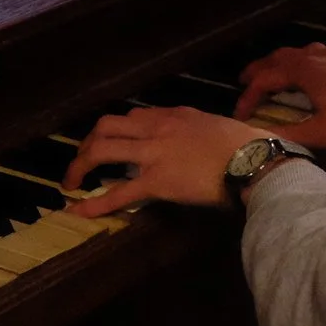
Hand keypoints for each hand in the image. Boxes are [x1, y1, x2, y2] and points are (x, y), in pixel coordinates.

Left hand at [62, 107, 268, 218]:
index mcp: (174, 115)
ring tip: (71, 182)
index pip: (135, 116)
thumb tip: (206, 138)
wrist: (255, 160)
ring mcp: (154, 153)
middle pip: (107, 125)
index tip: (111, 143)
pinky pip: (118, 192)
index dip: (117, 131)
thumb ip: (203, 130)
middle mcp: (158, 128)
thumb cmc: (248, 145)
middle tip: (82, 161)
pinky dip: (94, 203)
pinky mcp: (156, 181)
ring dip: (80, 165)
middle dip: (88, 143)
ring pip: (103, 150)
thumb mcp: (219, 126)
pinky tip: (78, 211)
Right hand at [232, 44, 325, 150]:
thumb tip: (261, 138)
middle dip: (259, 71)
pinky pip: (313, 54)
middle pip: (278, 57)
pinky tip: (305, 75)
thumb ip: (289, 134)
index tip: (240, 115)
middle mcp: (317, 56)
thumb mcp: (322, 133)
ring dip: (278, 64)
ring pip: (296, 53)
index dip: (248, 96)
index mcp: (306, 71)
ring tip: (270, 79)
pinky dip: (298, 62)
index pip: (266, 77)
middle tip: (244, 84)